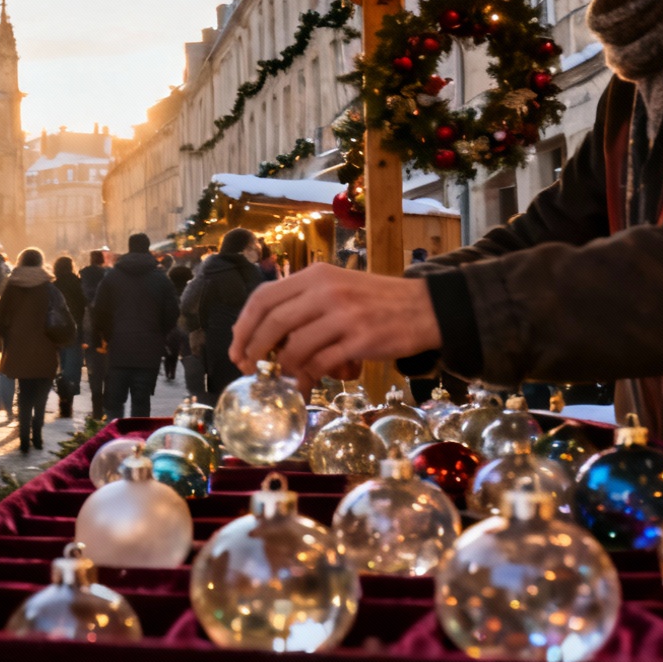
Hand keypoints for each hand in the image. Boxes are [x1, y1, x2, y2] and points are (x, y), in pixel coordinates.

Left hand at [229, 266, 441, 386]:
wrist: (426, 307)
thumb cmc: (377, 301)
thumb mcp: (337, 287)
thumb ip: (303, 304)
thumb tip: (262, 336)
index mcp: (316, 275)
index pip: (264, 297)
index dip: (244, 326)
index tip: (237, 347)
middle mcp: (327, 291)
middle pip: (273, 322)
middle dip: (253, 350)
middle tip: (249, 369)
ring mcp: (344, 315)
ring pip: (294, 347)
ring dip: (282, 368)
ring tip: (282, 379)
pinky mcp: (361, 340)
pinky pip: (320, 364)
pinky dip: (306, 378)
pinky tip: (304, 385)